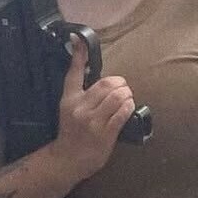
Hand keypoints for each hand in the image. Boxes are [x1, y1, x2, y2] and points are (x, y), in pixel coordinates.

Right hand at [50, 34, 136, 182]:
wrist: (68, 159)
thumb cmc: (72, 131)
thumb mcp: (70, 108)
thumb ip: (81, 91)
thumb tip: (98, 74)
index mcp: (70, 99)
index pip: (74, 72)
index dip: (79, 54)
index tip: (79, 38)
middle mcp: (80, 108)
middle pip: (106, 84)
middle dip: (120, 83)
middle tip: (123, 87)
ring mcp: (93, 122)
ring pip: (117, 97)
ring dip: (127, 94)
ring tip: (127, 97)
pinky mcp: (105, 133)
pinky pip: (122, 113)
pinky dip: (129, 106)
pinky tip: (129, 106)